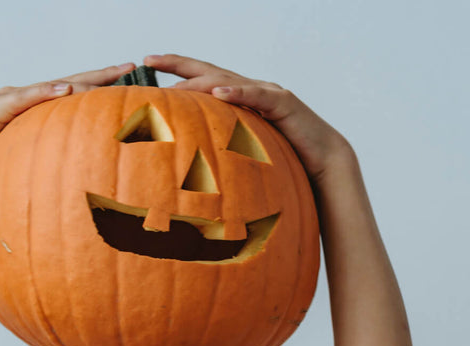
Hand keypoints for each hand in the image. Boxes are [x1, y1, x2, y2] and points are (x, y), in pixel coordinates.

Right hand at [0, 62, 136, 191]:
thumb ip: (49, 158)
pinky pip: (26, 98)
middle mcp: (27, 98)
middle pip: (70, 83)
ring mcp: (12, 99)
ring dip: (82, 80)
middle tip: (131, 67)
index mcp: (36, 110)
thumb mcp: (27, 162)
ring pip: (53, 85)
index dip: (100, 88)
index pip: (73, 95)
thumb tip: (78, 172)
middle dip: (101, 75)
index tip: (128, 83)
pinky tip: (66, 90)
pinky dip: (45, 93)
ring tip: (109, 75)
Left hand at [146, 54, 351, 181]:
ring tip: (175, 82)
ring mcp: (268, 92)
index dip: (176, 71)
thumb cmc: (284, 158)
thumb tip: (188, 160)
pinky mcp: (284, 103)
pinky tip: (218, 92)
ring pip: (229, 80)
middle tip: (149, 60)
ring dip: (200, 80)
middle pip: (209, 70)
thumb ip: (221, 147)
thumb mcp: (244, 151)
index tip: (147, 67)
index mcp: (239, 98)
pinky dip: (238, 93)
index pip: (202, 80)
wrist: (322, 160)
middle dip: (178, 64)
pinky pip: (258, 96)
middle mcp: (251, 89)